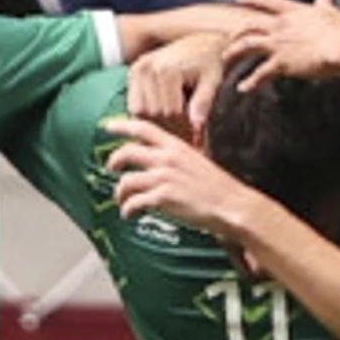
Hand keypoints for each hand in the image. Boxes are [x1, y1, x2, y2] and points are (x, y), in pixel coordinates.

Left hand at [101, 114, 266, 243]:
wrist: (232, 204)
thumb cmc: (218, 187)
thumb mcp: (198, 160)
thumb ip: (178, 158)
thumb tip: (163, 162)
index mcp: (176, 146)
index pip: (143, 128)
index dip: (122, 125)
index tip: (108, 126)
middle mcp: (167, 159)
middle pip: (127, 152)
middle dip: (114, 161)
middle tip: (112, 168)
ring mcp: (164, 178)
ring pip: (126, 181)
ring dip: (120, 193)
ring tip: (123, 201)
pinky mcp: (163, 198)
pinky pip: (134, 203)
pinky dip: (127, 210)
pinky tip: (130, 214)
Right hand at [129, 29, 231, 136]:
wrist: (201, 42)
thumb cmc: (209, 62)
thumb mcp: (212, 80)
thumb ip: (203, 102)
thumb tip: (197, 125)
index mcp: (167, 70)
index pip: (170, 112)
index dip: (185, 123)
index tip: (196, 126)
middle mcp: (148, 68)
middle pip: (154, 113)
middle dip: (171, 122)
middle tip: (186, 121)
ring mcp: (138, 69)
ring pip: (140, 112)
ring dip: (157, 118)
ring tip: (175, 113)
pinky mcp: (134, 72)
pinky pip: (133, 104)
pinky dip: (146, 111)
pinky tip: (163, 107)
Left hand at [223, 0, 339, 82]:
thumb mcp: (331, 13)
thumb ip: (324, 6)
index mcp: (293, 12)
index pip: (267, 0)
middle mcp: (281, 25)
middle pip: (249, 24)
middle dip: (236, 31)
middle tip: (227, 38)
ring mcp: (279, 44)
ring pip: (246, 45)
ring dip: (234, 53)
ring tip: (225, 61)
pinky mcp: (282, 63)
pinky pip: (260, 73)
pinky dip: (250, 82)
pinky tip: (243, 88)